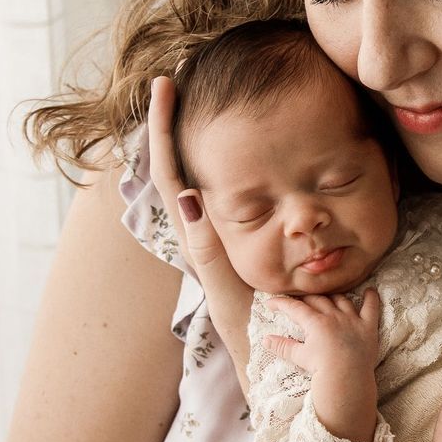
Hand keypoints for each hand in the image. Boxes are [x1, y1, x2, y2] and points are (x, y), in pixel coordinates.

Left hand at [146, 76, 252, 322]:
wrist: (277, 361)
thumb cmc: (256, 330)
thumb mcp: (229, 288)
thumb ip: (208, 247)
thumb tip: (186, 195)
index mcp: (195, 235)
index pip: (170, 171)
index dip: (164, 128)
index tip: (165, 85)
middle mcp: (198, 232)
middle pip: (175, 165)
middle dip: (172, 122)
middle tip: (175, 81)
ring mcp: (214, 237)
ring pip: (194, 176)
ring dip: (191, 139)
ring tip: (196, 101)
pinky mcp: (233, 243)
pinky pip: (219, 192)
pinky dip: (217, 163)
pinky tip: (231, 148)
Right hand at [265, 290, 381, 414]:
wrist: (347, 379)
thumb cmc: (322, 369)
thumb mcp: (299, 357)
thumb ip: (282, 346)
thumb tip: (265, 340)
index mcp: (315, 322)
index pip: (294, 307)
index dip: (281, 303)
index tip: (270, 302)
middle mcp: (333, 316)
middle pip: (317, 299)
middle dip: (305, 298)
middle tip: (297, 302)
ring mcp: (352, 319)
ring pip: (341, 300)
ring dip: (333, 297)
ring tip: (327, 297)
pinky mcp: (368, 327)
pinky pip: (371, 307)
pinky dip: (371, 298)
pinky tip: (369, 291)